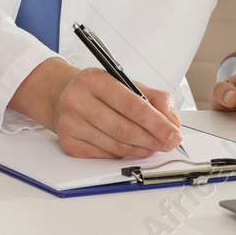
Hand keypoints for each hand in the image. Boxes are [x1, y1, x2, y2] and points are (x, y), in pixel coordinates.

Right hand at [25, 60, 180, 159]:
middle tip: (168, 143)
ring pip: (116, 145)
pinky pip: (105, 155)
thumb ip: (154, 98)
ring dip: (141, 149)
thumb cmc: (97, 90)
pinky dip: (124, 154)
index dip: (157, 123)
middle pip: (124, 129)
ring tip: (153, 146)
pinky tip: (132, 147)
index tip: (174, 134)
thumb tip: (172, 121)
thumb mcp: (125, 83)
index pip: (132, 105)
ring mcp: (70, 123)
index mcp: (95, 80)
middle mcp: (78, 100)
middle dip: (153, 139)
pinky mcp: (68, 143)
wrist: (61, 95)